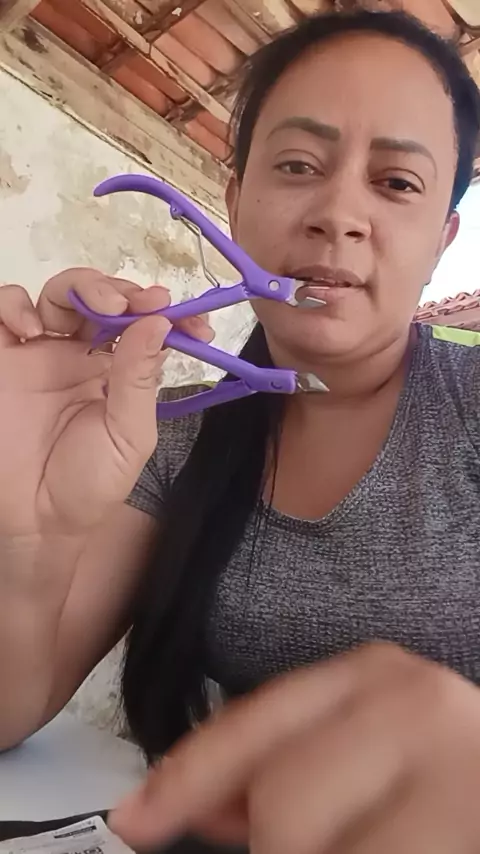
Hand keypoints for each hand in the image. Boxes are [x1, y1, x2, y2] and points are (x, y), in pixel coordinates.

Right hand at [0, 269, 211, 535]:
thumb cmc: (88, 484)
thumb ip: (139, 379)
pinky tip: (33, 327)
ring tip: (98, 308)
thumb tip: (160, 322)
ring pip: (59, 294)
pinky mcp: (3, 357)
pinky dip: (15, 304)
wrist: (35, 520)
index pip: (144, 326)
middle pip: (101, 299)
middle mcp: (81, 354)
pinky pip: (5, 310)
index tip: (191, 321)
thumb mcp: (128, 435)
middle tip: (136, 304)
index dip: (166, 315)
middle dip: (122, 291)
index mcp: (117, 372)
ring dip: (80, 287)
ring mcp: (40, 353)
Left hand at [110, 642, 479, 853]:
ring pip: (308, 847)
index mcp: (372, 675)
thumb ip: (288, 768)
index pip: (254, 721)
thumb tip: (204, 807)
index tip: (135, 819)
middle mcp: (410, 705)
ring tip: (370, 840)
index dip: (187, 775)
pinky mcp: (467, 831)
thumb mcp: (365, 748)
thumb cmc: (440, 776)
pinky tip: (392, 849)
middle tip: (323, 844)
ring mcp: (452, 770)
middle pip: (280, 803)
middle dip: (278, 846)